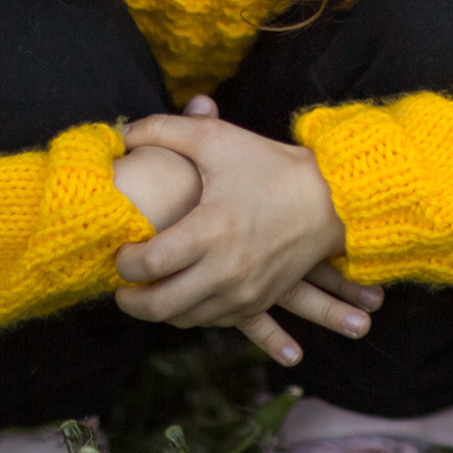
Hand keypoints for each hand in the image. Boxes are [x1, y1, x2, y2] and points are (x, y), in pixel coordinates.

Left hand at [112, 101, 378, 366]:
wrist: (331, 200)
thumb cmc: (271, 166)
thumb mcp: (218, 140)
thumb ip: (165, 130)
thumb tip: (123, 134)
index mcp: (213, 230)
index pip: (149, 263)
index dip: (123, 262)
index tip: (121, 251)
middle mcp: (227, 269)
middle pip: (159, 305)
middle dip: (130, 300)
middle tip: (121, 286)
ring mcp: (244, 291)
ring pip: (182, 319)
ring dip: (159, 308)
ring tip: (149, 288)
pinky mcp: (257, 301)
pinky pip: (211, 322)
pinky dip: (190, 312)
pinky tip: (183, 292)